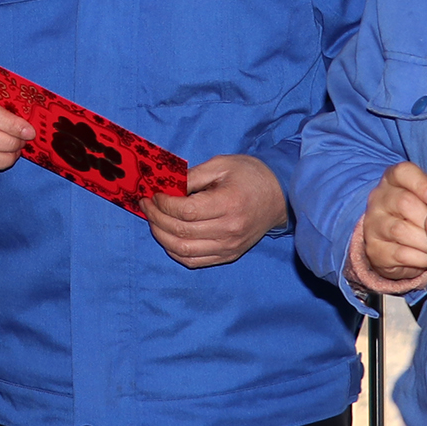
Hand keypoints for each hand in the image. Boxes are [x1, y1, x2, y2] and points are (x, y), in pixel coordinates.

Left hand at [141, 154, 284, 268]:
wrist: (280, 196)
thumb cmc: (250, 176)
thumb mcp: (221, 165)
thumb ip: (192, 176)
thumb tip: (164, 187)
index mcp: (228, 204)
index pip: (185, 211)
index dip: (163, 204)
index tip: (154, 194)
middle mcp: (229, 230)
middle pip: (180, 232)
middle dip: (156, 218)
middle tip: (146, 205)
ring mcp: (229, 246)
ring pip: (183, 250)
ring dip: (161, 236)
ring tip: (153, 220)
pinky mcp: (228, 255)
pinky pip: (193, 261)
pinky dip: (174, 251)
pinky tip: (167, 236)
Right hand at [360, 162, 426, 289]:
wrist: (406, 244)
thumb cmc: (426, 211)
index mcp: (393, 179)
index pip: (403, 172)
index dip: (423, 184)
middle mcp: (378, 198)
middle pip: (404, 202)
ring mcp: (373, 224)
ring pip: (401, 230)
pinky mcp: (375, 249)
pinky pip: (400, 253)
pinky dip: (421, 257)